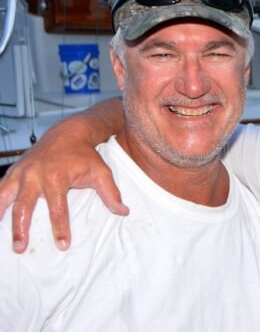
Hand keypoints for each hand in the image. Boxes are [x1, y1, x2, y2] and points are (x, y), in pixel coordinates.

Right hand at [0, 127, 127, 252]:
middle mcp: (35, 175)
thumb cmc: (85, 155)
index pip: (58, 209)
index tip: (63, 245)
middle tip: (21, 248)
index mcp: (57, 177)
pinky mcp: (13, 172)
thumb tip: (123, 212)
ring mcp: (21, 173)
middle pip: (24, 207)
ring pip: (4, 197)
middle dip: (21, 229)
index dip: (60, 228)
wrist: (68, 133)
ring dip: (0, 217)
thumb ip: (111, 193)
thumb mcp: (101, 172)